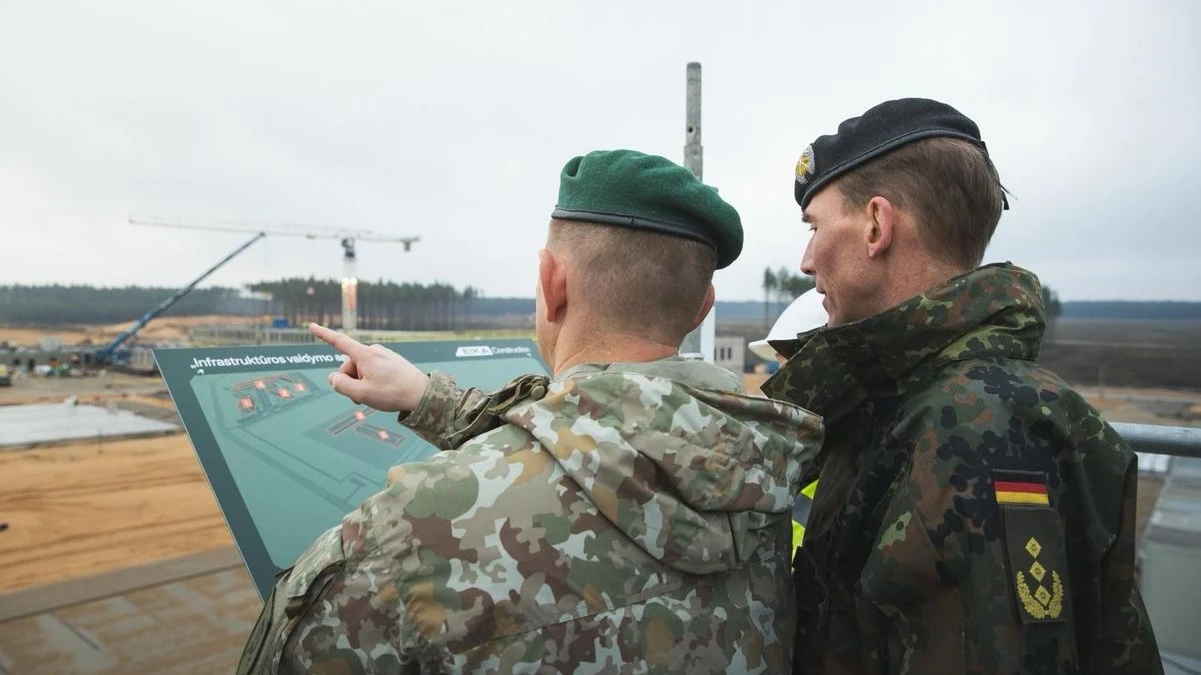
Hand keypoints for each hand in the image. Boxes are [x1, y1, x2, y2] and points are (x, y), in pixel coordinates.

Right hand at [309, 323, 429, 411]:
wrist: (423, 394)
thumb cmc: (392, 393)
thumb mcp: (361, 394)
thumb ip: (341, 385)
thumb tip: (333, 377)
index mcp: (366, 355)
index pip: (339, 342)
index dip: (324, 335)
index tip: (311, 326)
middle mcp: (374, 350)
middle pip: (349, 366)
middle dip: (350, 381)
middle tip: (362, 397)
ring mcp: (384, 355)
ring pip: (361, 370)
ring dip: (362, 383)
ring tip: (375, 396)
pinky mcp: (391, 361)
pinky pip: (373, 370)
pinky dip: (372, 381)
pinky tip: (384, 391)